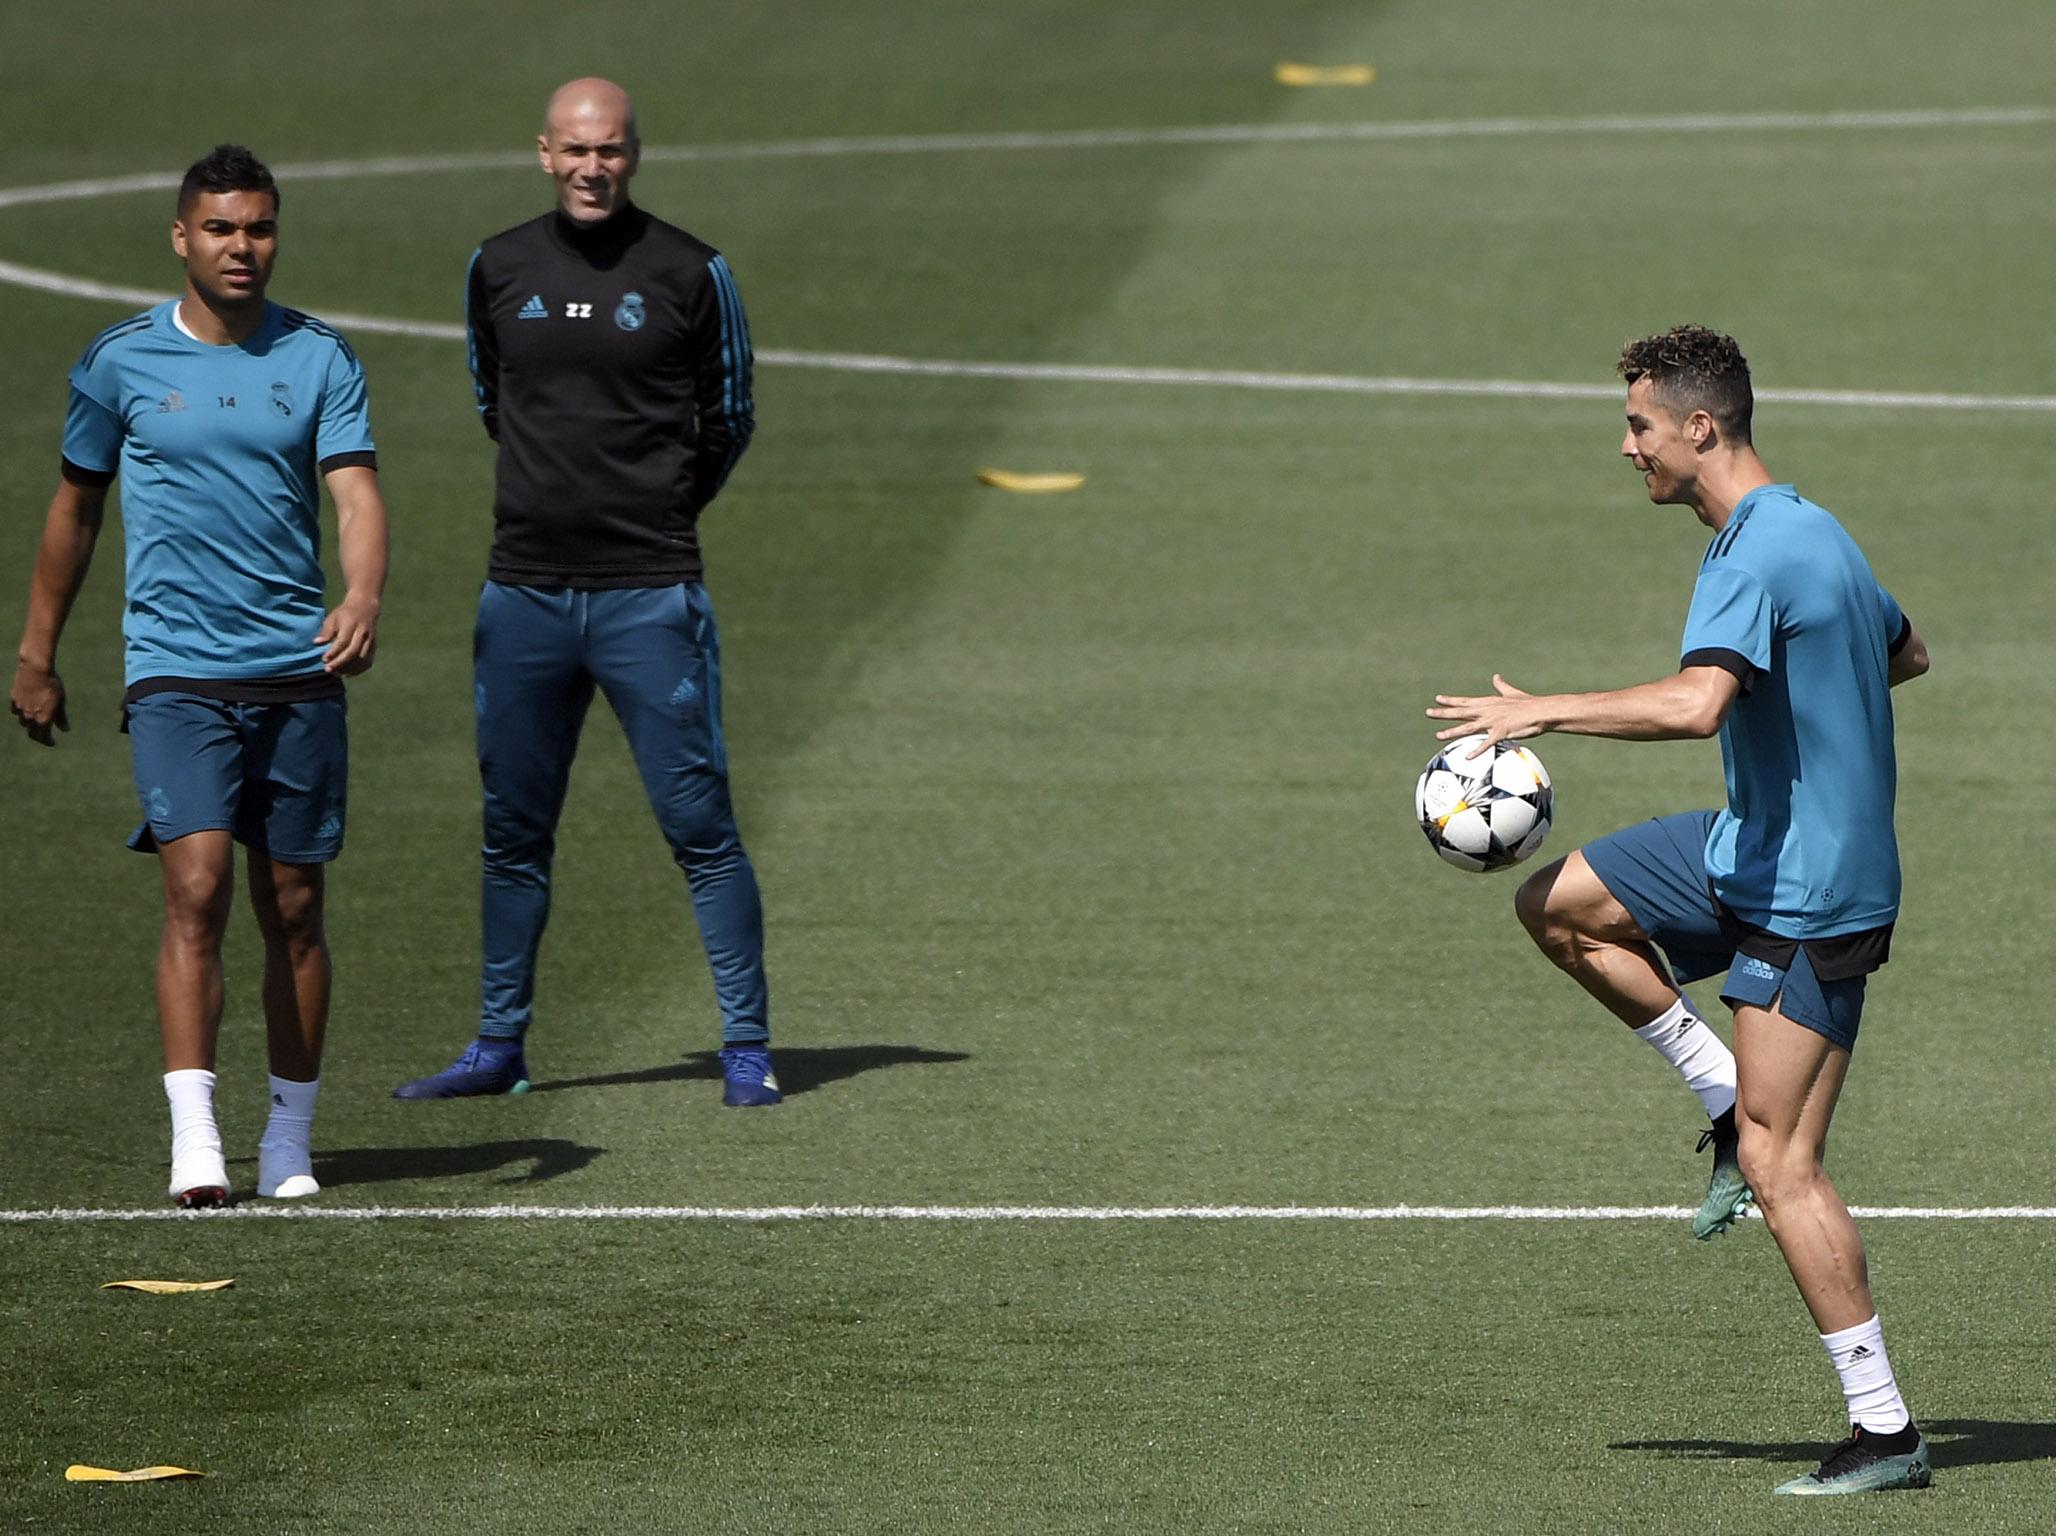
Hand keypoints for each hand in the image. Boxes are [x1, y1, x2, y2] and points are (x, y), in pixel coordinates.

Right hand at [10, 659, 68, 745]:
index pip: (44, 737)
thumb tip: (65, 730)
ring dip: (30, 725)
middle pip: (32, 733)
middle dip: (39, 737)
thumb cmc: (53, 685)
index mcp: (43, 719)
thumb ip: (61, 717)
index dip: (48, 741)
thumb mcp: (61, 702)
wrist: (36, 670)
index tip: (52, 742)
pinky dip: (21, 713)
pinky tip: (25, 711)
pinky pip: (16, 711)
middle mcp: (29, 717)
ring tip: (36, 722)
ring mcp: (20, 709)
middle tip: (44, 737)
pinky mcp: (13, 700)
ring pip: (23, 722)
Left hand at [317, 594, 379, 675]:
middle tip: (328, 669)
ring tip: (337, 673)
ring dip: (349, 668)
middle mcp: (363, 632)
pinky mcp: (374, 646)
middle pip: (353, 651)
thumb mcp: (333, 618)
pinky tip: (348, 673)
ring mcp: (371, 640)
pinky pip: (368, 661)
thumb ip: (326, 631)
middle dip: (340, 662)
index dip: (333, 652)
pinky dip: (358, 669)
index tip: (324, 659)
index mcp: (351, 623)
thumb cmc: (345, 613)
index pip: (343, 641)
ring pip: (362, 658)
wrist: (366, 607)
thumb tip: (316, 643)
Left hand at [1426, 674, 1543, 751]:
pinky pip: (1486, 743)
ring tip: (1438, 736)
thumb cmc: (1529, 704)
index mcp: (1489, 702)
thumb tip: (1496, 676)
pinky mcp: (1501, 732)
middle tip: (1428, 712)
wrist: (1542, 711)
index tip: (1437, 698)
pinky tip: (1468, 757)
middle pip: (1461, 712)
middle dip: (1443, 713)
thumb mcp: (1512, 693)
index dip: (1451, 700)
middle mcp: (1487, 711)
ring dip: (1452, 732)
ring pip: (1468, 727)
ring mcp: (1493, 722)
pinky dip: (1477, 750)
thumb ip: (1502, 686)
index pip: (1465, 701)